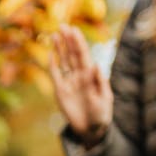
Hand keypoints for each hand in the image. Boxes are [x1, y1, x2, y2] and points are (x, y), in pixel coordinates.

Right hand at [48, 25, 113, 145]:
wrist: (91, 129)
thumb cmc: (102, 114)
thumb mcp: (105, 99)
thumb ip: (101, 83)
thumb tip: (96, 65)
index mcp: (91, 75)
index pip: (83, 55)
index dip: (78, 42)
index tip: (74, 30)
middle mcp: (80, 75)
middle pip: (72, 54)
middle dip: (68, 40)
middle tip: (63, 26)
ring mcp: (69, 82)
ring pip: (63, 61)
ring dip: (59, 48)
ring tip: (55, 34)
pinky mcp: (60, 91)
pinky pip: (55, 75)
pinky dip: (52, 65)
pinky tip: (50, 54)